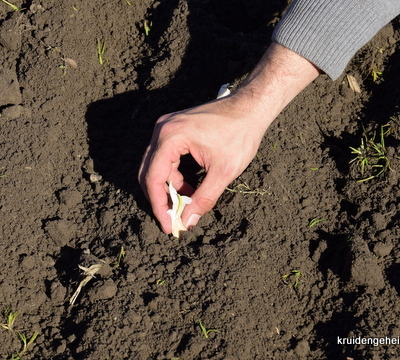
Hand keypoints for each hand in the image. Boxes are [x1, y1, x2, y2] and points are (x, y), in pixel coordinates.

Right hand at [139, 43, 319, 232]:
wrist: (251, 108)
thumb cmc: (240, 134)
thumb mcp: (224, 172)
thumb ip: (203, 198)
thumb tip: (187, 221)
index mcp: (171, 137)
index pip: (153, 178)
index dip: (159, 205)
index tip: (167, 225)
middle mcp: (162, 130)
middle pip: (149, 172)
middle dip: (160, 199)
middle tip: (172, 220)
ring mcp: (166, 128)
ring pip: (156, 167)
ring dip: (168, 188)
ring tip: (184, 206)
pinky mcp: (174, 129)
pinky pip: (165, 158)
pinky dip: (174, 176)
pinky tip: (187, 189)